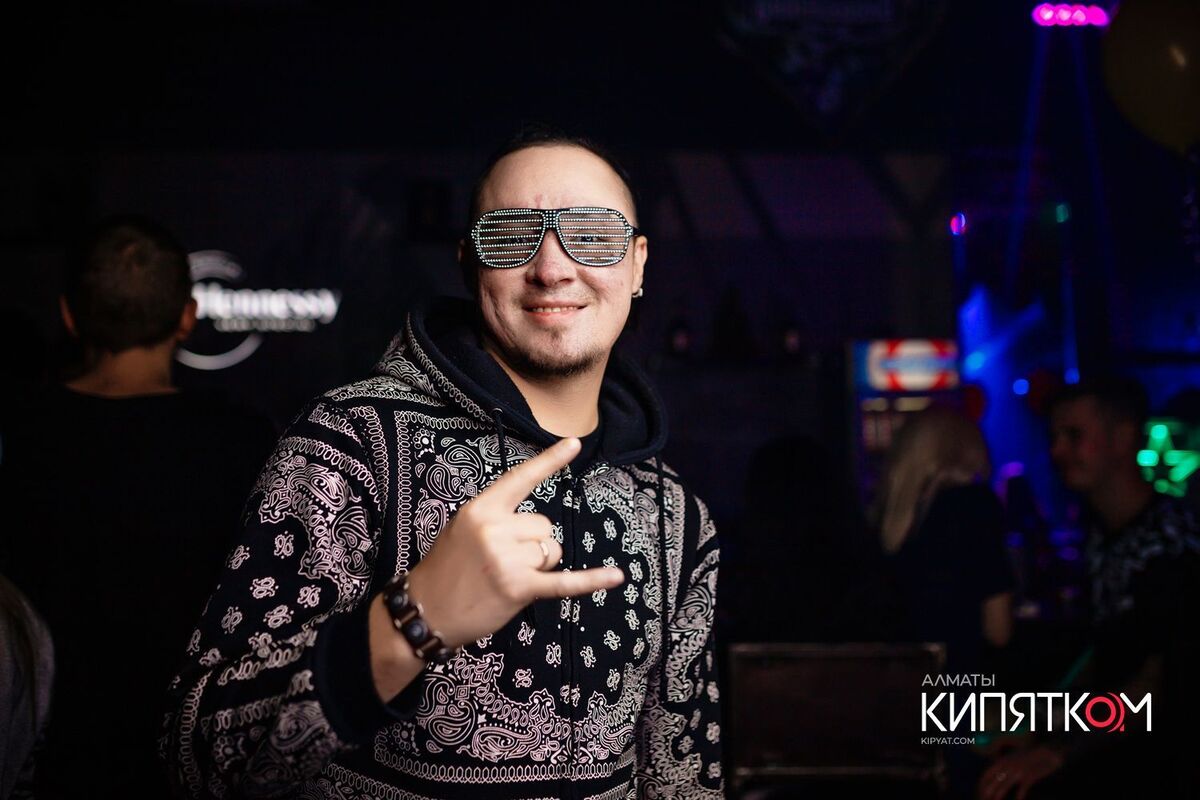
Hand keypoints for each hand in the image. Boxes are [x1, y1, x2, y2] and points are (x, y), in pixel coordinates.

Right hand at [403, 437, 623, 647]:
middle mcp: (495, 529)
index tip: (575, 443)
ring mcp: (507, 559)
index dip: (549, 461)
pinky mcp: (519, 588)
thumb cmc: (446, 569)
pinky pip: (564, 582)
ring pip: (552, 552)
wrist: (425, 611)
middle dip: (534, 545)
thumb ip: (496, 518)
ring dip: (539, 567)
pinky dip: (591, 581)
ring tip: (506, 578)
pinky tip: (617, 576)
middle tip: (503, 562)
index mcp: (481, 508)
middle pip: (545, 526)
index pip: (521, 478)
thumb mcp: (463, 529)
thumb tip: (534, 526)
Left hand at [977, 746, 1063, 799]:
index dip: (982, 784)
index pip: (987, 774)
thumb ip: (1004, 763)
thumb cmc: (1030, 755)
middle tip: (983, 799)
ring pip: (1003, 786)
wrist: (1047, 752)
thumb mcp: (1013, 756)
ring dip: (998, 796)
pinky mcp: (1029, 776)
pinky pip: (1021, 789)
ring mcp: (1018, 771)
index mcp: (1002, 760)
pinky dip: (1018, 797)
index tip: (979, 792)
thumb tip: (996, 773)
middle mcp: (1008, 765)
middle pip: (993, 782)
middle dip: (987, 792)